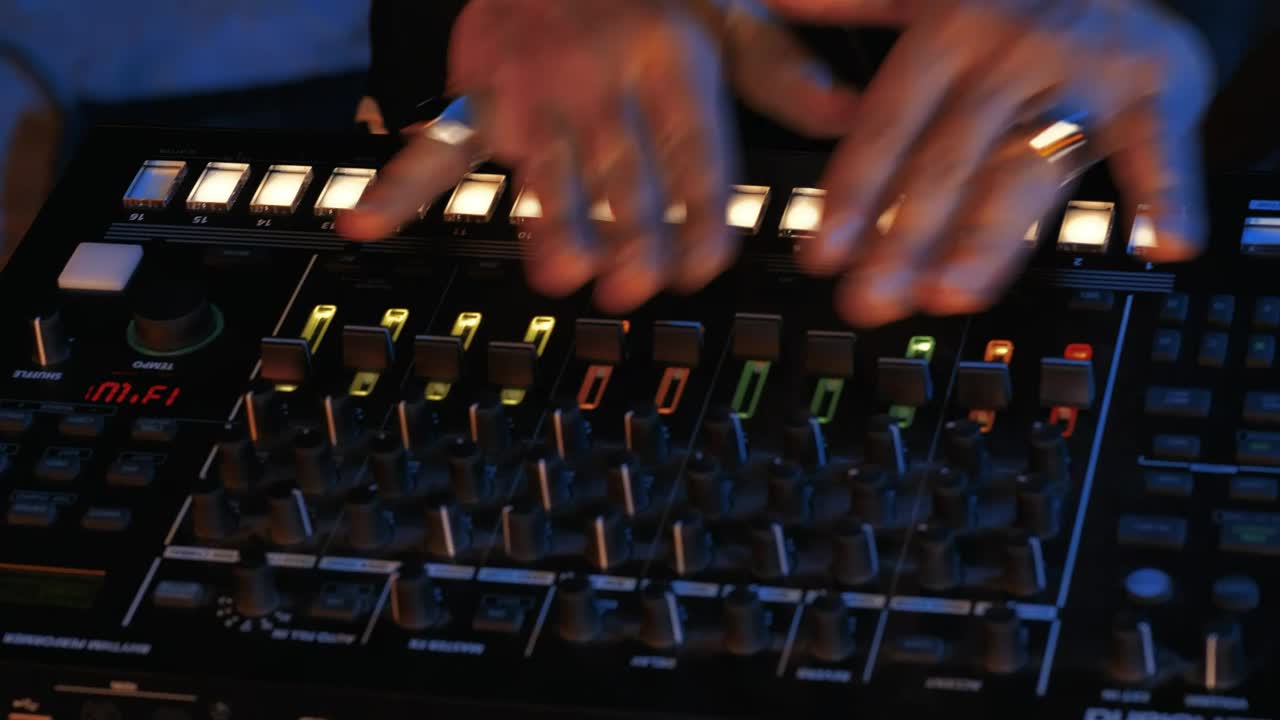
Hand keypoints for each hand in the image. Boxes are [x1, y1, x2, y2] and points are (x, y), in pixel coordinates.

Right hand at [339, 0, 861, 312]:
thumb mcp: (725, 9)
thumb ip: (781, 70)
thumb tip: (847, 116)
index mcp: (673, 58)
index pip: (696, 151)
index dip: (705, 211)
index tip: (708, 261)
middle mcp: (603, 72)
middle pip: (625, 171)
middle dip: (635, 234)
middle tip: (639, 286)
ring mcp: (534, 84)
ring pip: (546, 167)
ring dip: (551, 221)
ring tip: (562, 272)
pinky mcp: (477, 91)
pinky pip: (438, 141)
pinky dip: (399, 183)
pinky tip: (368, 223)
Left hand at [766, 0, 1213, 326]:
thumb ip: (855, 1)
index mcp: (947, 32)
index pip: (888, 125)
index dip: (853, 194)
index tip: (822, 254)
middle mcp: (1009, 55)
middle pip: (948, 160)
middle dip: (906, 236)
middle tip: (874, 297)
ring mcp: (1081, 76)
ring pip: (1030, 166)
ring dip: (993, 233)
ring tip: (956, 292)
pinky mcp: (1154, 91)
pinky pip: (1160, 146)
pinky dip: (1167, 192)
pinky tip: (1162, 244)